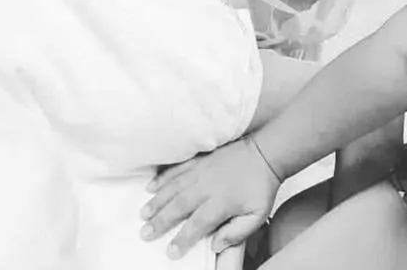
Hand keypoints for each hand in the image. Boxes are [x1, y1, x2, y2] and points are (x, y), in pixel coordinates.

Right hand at [140, 137, 279, 259]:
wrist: (263, 153)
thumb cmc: (260, 187)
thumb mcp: (257, 216)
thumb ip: (237, 233)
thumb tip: (216, 246)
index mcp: (221, 203)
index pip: (197, 225)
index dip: (182, 239)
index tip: (170, 251)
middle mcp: (206, 186)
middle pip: (178, 206)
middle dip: (160, 221)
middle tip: (144, 233)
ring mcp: (200, 171)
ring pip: (172, 187)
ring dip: (156, 201)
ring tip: (143, 213)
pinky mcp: (198, 160)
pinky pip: (175, 169)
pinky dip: (162, 178)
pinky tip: (151, 186)